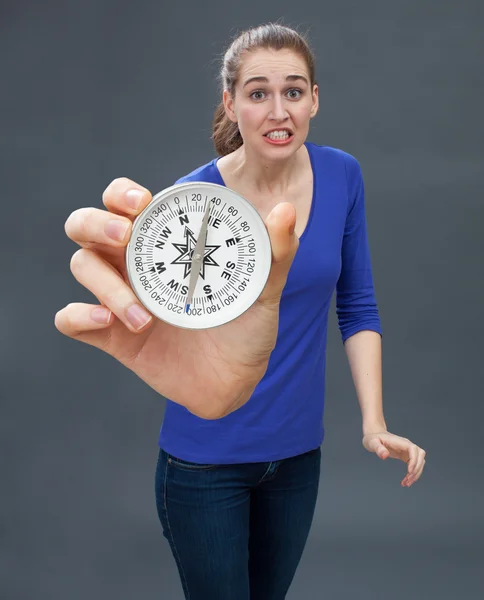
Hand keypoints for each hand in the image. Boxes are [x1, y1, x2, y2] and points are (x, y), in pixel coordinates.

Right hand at [55, 178, 298, 419]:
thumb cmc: (247, 327)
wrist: (236, 381)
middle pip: (86, 226)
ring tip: (141, 315)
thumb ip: (276, 252)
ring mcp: (119, 298)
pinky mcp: (110, 335)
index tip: (142, 202)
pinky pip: (71, 319)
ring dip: (103, 284)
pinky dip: (79, 316)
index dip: (121, 193)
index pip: (126, 203)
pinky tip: (107, 322)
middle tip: (123, 236)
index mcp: (165, 244)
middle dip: (95, 223)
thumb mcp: (265, 289)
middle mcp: (136, 264)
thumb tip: (285, 212)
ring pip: (81, 266)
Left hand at [362, 430, 426, 486]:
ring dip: (416, 473)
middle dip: (417, 469)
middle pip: (420, 455)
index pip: (413, 449)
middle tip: (407, 480)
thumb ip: (378, 448)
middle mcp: (406, 445)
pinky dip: (412, 474)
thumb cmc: (373, 438)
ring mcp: (407, 451)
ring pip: (419, 462)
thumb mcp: (372, 443)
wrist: (374, 436)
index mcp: (400, 441)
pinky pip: (414, 465)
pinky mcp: (406, 456)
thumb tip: (385, 456)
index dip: (414, 460)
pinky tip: (405, 481)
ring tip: (406, 483)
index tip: (409, 471)